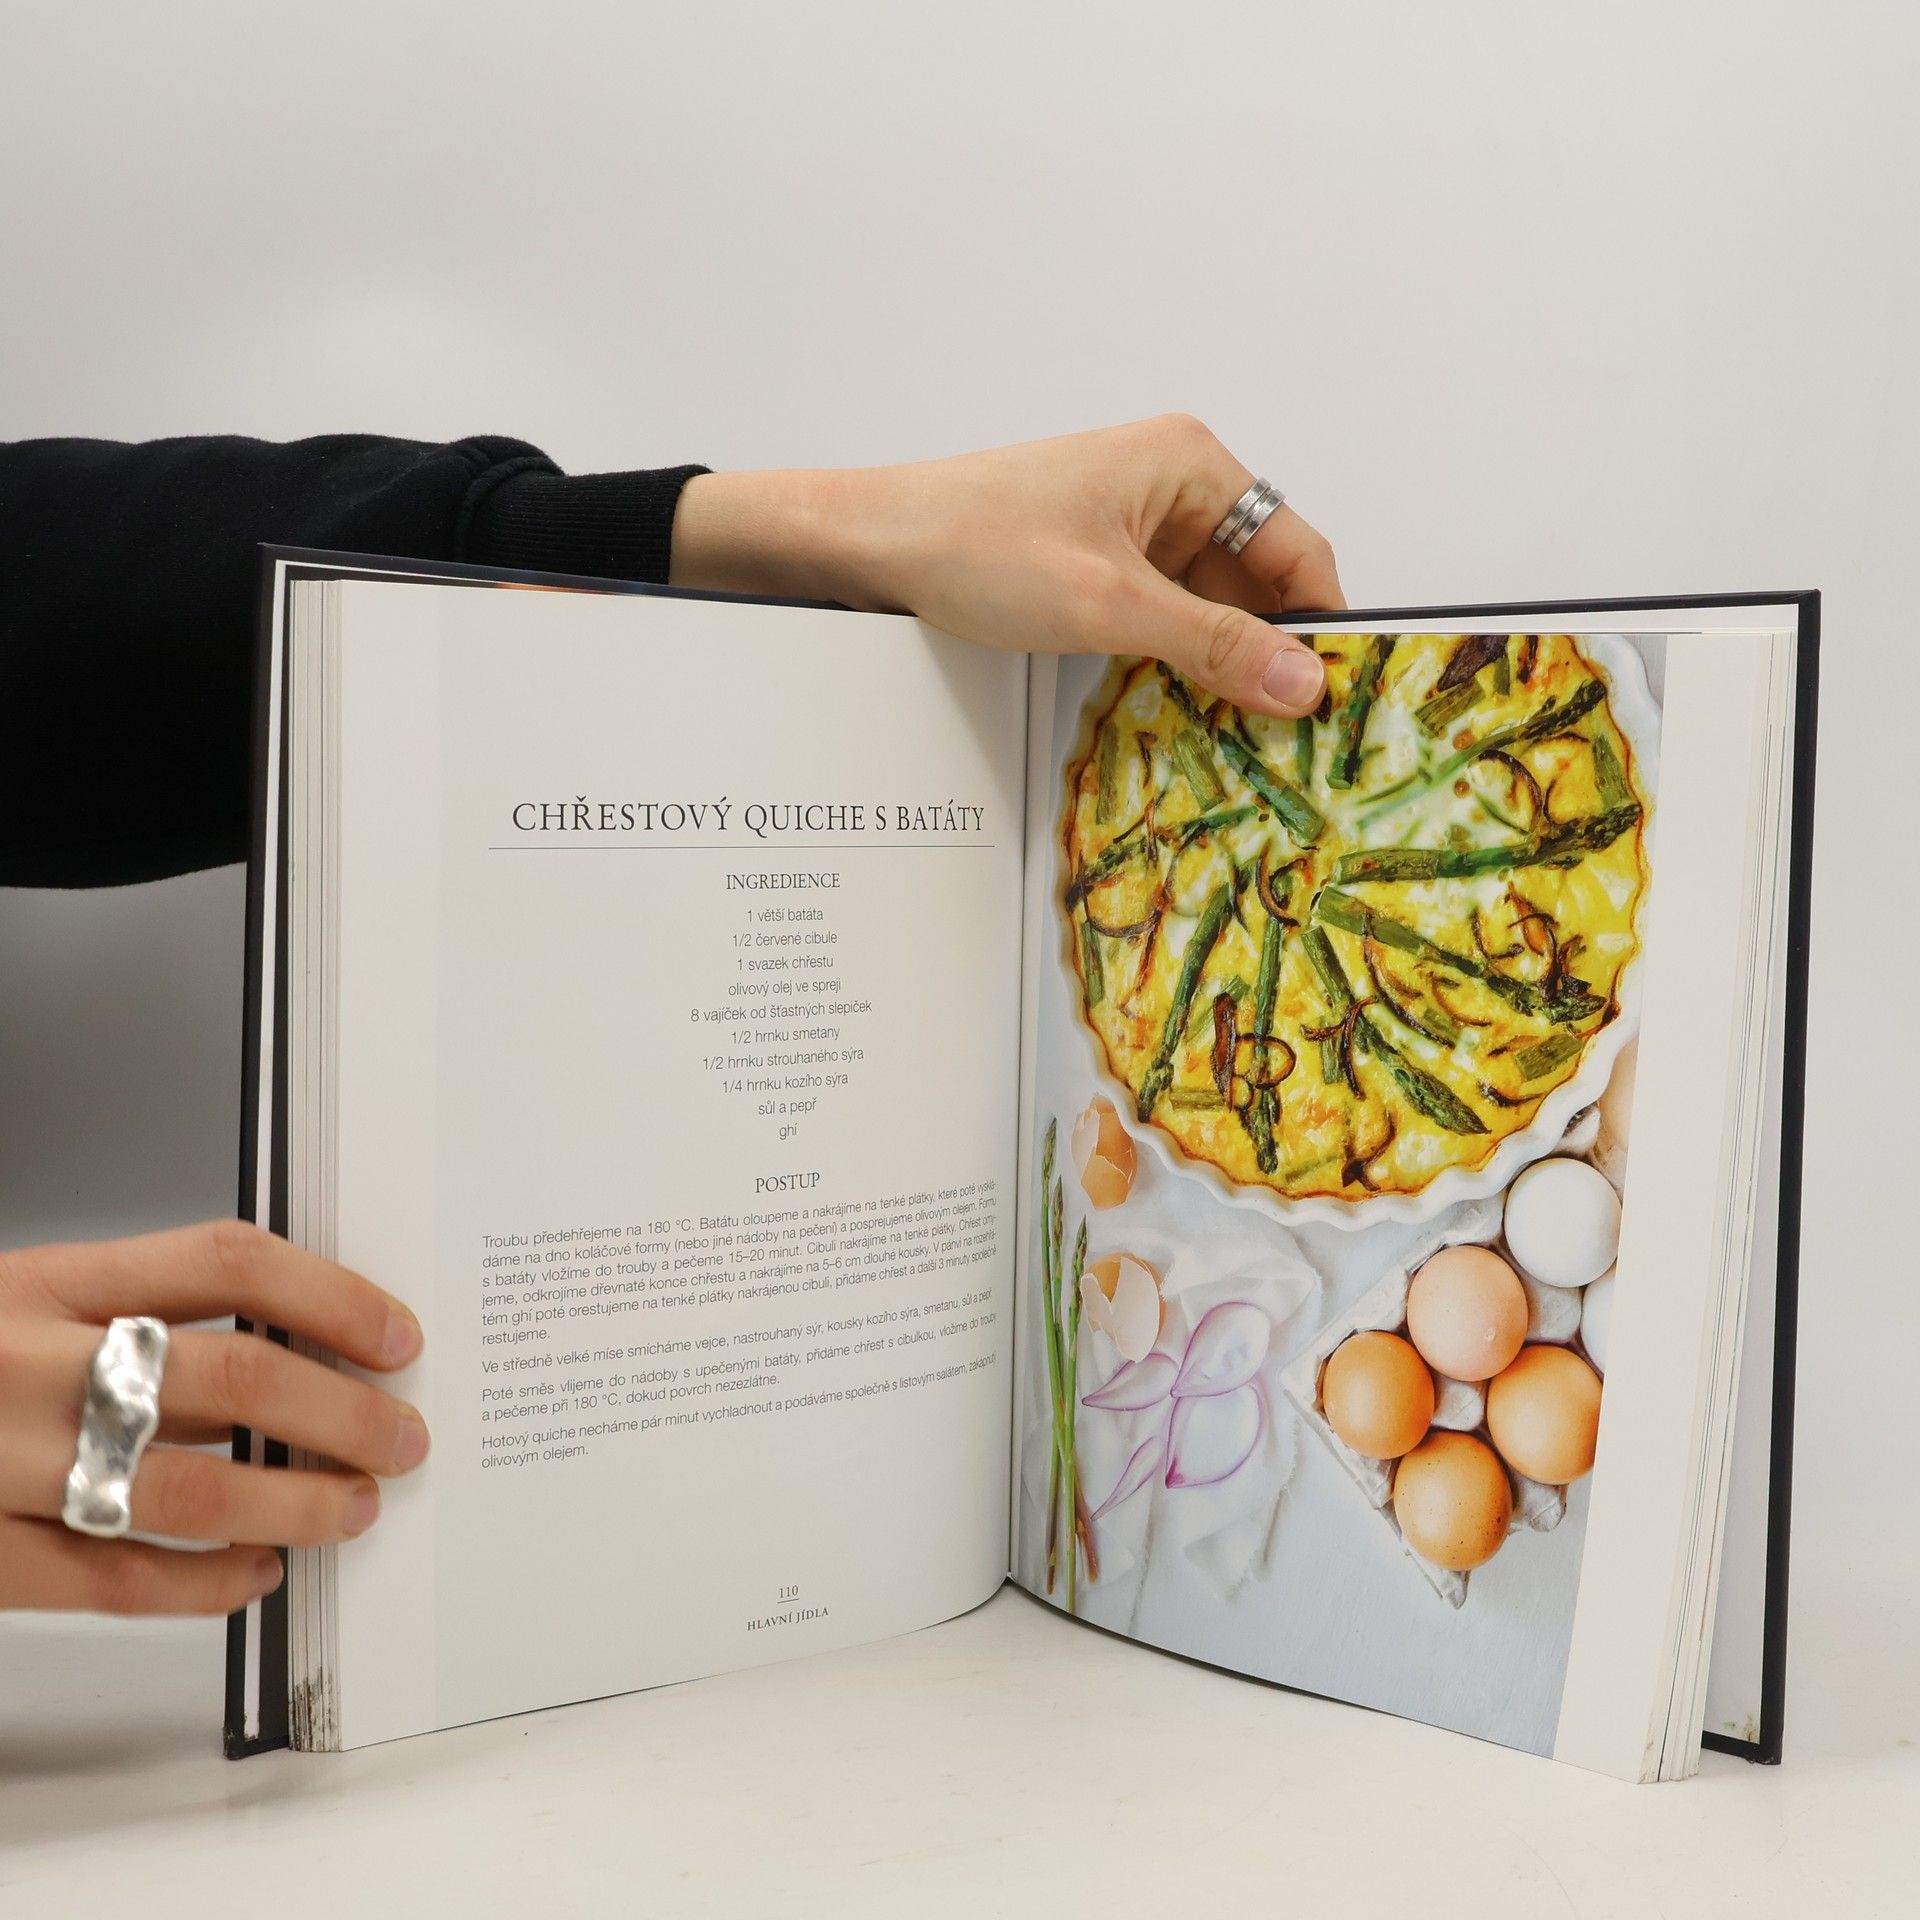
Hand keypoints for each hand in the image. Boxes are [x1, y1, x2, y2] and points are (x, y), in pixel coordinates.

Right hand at [0, 1221, 428, 1614]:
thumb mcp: (16, 1295)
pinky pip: (111, 1580)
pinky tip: (254, 1575)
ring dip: (293, 1503)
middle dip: (341, 1412)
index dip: (330, 1296)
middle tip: (401, 1436)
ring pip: (186, 1489)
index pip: (224, 1262)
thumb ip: (123, 1307)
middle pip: (231, 1378)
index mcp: (43, 1279)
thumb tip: (284, 1341)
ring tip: (352, 1507)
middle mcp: (26, 1362)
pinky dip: (200, 1584)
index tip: (395, 1333)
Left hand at [670, 415, 1342, 716]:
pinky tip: (1178, 709)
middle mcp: (1170, 484)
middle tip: (1290, 737)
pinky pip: (1160, 613)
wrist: (869, 544)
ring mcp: (1130, 522)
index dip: (1322, 626)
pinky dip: (1172, 659)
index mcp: (1190, 464)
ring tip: (1238, 736)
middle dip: (1267, 654)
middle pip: (1255, 582)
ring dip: (1217, 664)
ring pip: (1206, 605)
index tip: (1338, 698)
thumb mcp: (1109, 605)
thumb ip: (1214, 645)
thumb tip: (1305, 683)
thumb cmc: (974, 544)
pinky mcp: (1094, 558)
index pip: (1297, 550)